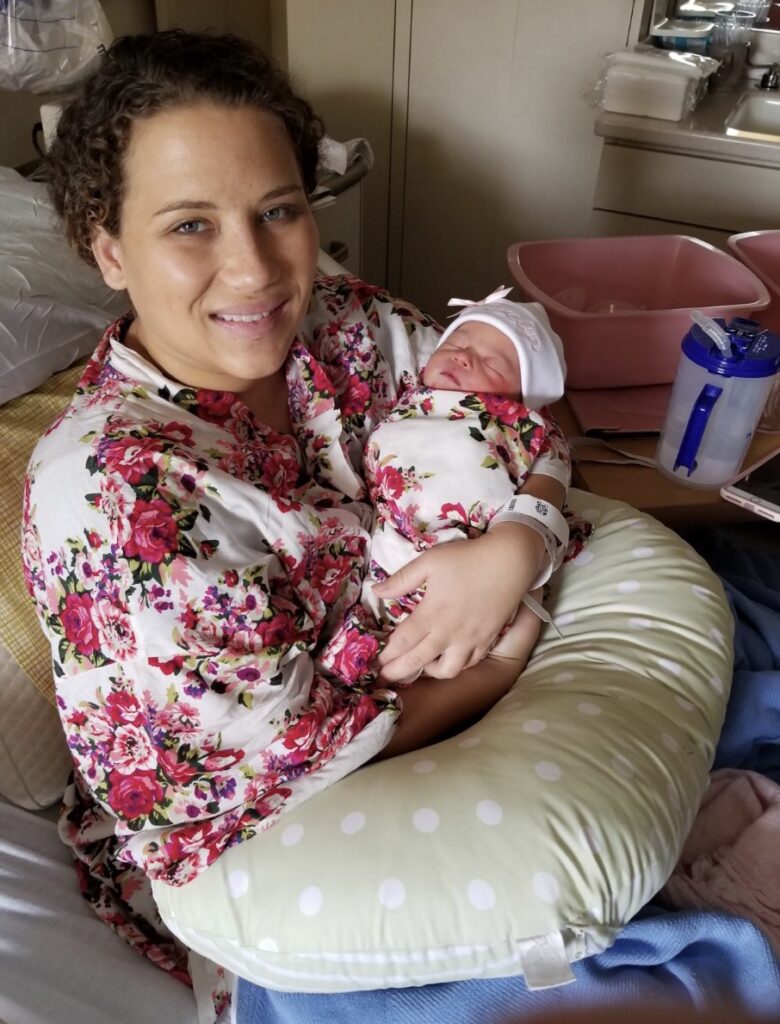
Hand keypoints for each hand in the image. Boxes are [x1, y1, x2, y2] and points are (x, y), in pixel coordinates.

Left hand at [373, 522, 545, 682]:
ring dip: (429, 672)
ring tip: (419, 667)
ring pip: (448, 670)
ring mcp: (471, 639)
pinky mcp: (487, 640)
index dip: (387, 654)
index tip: (375, 662)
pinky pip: (470, 663)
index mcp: (432, 613)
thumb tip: (376, 591)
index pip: (403, 642)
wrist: (510, 562)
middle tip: (384, 678)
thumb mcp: (430, 561)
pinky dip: (456, 665)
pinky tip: (449, 659)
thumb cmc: (467, 558)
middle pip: (419, 661)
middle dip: (398, 672)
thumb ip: (401, 579)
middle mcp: (450, 632)